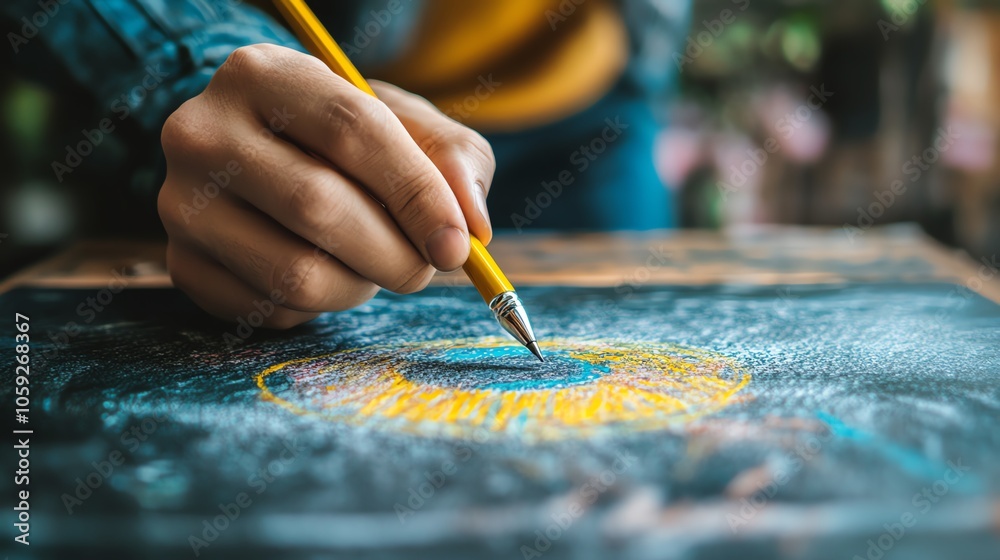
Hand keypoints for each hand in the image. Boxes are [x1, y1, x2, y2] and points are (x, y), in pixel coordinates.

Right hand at [157, 44, 493, 327]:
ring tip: (375, 264)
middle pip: (318, 207)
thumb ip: (454, 159)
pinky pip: (271, 309)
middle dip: (395, 253)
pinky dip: (320, 307)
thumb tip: (470, 226)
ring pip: (294, 272)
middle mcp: (203, 131)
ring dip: (360, 285)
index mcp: (264, 74)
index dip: (417, 194)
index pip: (352, 130)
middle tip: (426, 266)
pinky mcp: (181, 263)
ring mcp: (182, 202)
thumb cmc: (348, 140)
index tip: (458, 243)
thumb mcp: (408, 125)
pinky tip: (327, 274)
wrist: (265, 154)